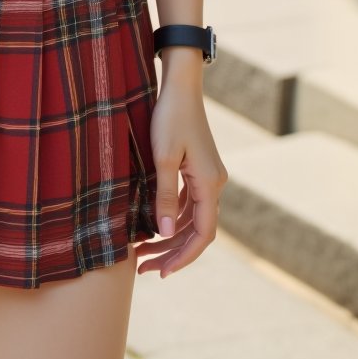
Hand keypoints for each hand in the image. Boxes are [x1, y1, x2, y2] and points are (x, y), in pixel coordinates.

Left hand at [131, 79, 227, 276]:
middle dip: (172, 252)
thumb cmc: (170, 116)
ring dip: (171, 238)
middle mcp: (215, 184)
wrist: (181, 85)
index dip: (183, 257)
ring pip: (193, 219)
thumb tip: (165, 233)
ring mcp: (209, 177)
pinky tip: (154, 226)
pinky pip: (190, 203)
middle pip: (198, 231)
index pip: (202, 234)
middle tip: (143, 269)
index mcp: (210, 183)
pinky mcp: (199, 170)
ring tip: (143, 254)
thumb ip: (165, 196)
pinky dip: (174, 218)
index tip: (161, 273)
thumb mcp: (163, 157)